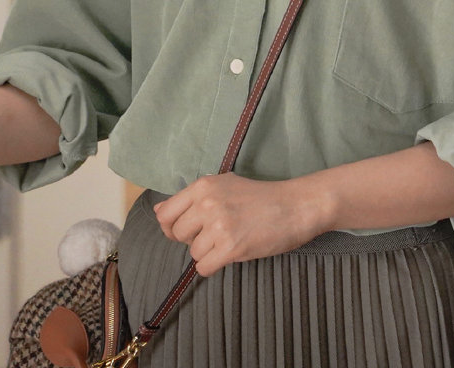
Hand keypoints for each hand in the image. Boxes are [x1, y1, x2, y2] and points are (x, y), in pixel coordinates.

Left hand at [152, 172, 331, 276]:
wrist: (295, 206)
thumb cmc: (262, 197)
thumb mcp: (224, 186)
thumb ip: (190, 199)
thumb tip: (157, 212)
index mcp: (204, 186)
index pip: (165, 213)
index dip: (172, 226)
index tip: (187, 230)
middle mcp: (207, 203)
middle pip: (178, 235)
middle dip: (193, 239)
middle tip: (216, 234)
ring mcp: (219, 225)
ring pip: (193, 252)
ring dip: (208, 253)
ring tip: (229, 241)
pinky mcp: (230, 247)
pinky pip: (204, 268)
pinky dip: (213, 266)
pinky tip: (229, 255)